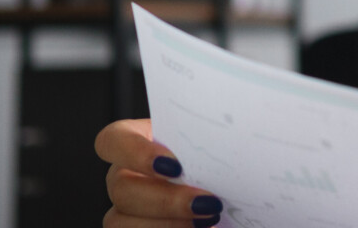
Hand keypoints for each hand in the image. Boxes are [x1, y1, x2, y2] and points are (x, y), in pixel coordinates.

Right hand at [95, 118, 225, 226]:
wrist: (230, 190)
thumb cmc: (221, 159)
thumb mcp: (216, 142)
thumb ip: (216, 140)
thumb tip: (244, 138)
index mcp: (139, 142)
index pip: (113, 141)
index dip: (136, 153)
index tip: (175, 166)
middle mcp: (126, 177)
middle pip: (122, 189)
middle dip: (165, 201)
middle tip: (207, 203)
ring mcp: (127, 211)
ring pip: (120, 223)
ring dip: (165, 226)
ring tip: (207, 222)